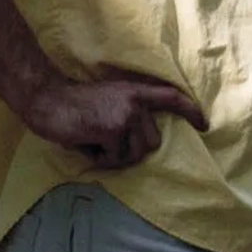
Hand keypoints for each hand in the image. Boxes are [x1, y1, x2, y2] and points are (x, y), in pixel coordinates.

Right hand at [25, 66, 207, 170]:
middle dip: (130, 149)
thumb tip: (146, 145)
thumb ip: (129, 115)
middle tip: (104, 140)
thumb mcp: (109, 103)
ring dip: (115, 156)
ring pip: (135, 154)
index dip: (190, 111)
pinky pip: (116, 159)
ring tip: (94, 140)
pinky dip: (100, 158)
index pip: (171, 97)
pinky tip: (86, 142)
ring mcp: (126, 116)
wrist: (47, 100)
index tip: (204, 125)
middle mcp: (136, 102)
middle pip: (152, 142)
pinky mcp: (114, 130)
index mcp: (135, 92)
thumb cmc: (76, 107)